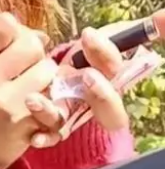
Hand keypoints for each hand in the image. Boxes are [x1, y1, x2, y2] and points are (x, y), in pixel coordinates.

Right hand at [0, 12, 58, 168]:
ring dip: (46, 78)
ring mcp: (3, 102)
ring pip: (48, 69)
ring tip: (31, 91)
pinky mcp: (23, 122)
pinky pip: (55, 98)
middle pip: (32, 44)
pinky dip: (52, 102)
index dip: (18, 32)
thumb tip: (41, 35)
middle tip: (26, 72)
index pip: (5, 24)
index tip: (15, 47)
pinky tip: (38, 109)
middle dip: (36, 55)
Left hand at [25, 24, 131, 148]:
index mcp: (111, 78)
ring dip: (52, 113)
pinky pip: (52, 136)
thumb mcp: (110, 37)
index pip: (116, 70)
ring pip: (73, 121)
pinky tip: (35, 138)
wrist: (59, 73)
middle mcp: (96, 101)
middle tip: (86, 76)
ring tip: (33, 100)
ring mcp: (74, 114)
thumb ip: (135, 30)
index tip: (87, 34)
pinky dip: (45, 138)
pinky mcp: (54, 125)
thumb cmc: (90, 54)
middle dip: (102, 94)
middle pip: (109, 108)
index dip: (106, 54)